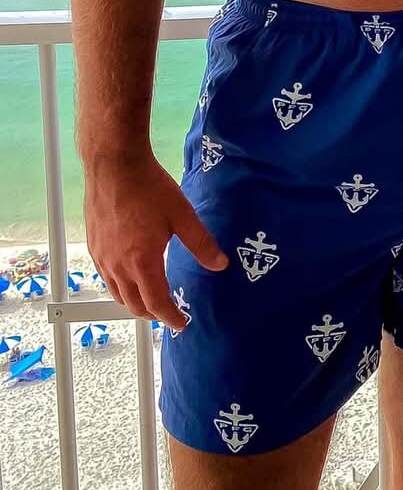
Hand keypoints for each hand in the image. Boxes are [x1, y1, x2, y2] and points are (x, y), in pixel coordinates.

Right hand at [84, 152, 227, 329]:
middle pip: (133, 304)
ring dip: (134, 302)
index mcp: (142, 262)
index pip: (155, 303)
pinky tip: (130, 275)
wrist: (114, 165)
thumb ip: (201, 243)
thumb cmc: (149, 187)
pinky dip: (120, 286)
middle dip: (152, 314)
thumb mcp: (182, 215)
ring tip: (151, 299)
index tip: (181, 324)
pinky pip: (106, 278)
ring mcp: (102, 257)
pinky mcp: (94, 246)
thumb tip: (220, 265)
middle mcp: (118, 266)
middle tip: (168, 313)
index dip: (170, 317)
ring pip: (116, 293)